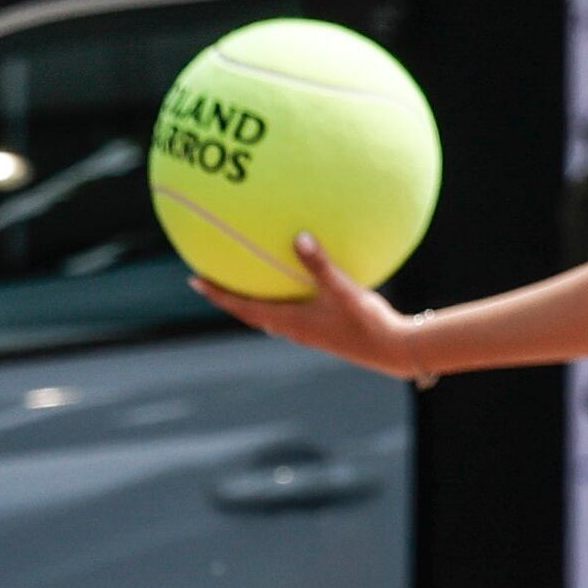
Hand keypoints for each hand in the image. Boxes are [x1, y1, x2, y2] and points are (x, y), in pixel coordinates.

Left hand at [196, 235, 427, 380]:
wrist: (393, 350)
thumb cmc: (366, 323)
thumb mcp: (343, 290)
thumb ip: (321, 264)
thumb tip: (299, 237)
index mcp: (288, 321)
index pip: (242, 307)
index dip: (218, 294)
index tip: (194, 280)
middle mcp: (291, 329)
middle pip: (250, 312)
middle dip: (230, 297)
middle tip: (211, 279)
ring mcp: (307, 332)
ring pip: (270, 315)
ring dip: (255, 300)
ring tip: (248, 281)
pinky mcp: (322, 331)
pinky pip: (292, 313)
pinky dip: (283, 299)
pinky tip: (299, 285)